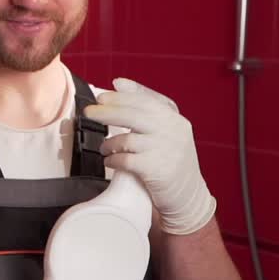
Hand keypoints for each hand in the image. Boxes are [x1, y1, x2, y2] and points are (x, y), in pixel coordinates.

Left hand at [84, 78, 215, 234]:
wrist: (189, 196)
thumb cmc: (171, 160)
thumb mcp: (167, 131)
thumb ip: (146, 108)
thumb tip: (118, 83)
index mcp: (175, 119)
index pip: (145, 100)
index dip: (122, 96)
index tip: (103, 95)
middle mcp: (173, 131)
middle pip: (133, 115)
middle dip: (106, 112)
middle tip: (89, 112)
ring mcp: (166, 150)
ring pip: (127, 139)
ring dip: (109, 143)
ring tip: (104, 148)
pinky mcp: (157, 170)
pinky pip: (126, 160)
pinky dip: (113, 160)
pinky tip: (110, 161)